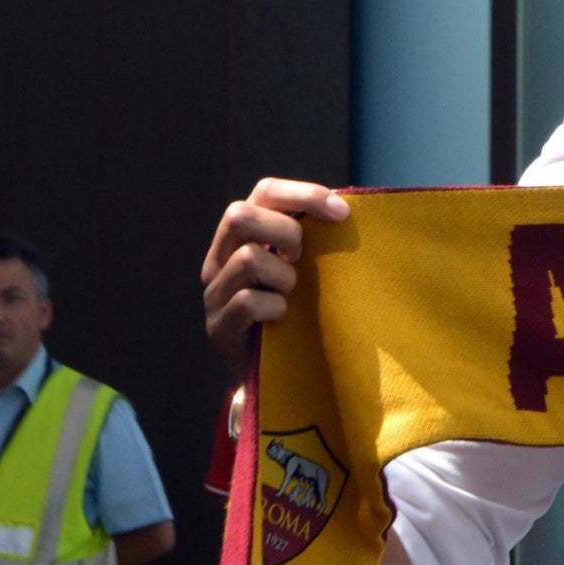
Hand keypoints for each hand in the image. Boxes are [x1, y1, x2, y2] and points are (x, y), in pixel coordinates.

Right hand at [200, 179, 349, 375]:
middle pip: (240, 214)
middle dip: (286, 232)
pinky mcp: (218, 327)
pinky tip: (283, 318)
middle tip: (302, 259)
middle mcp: (219, 258)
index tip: (342, 213)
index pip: (264, 191)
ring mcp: (214, 292)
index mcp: (242, 236)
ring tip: (291, 296)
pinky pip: (247, 301)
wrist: (277, 374)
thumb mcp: (304, 267)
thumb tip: (349, 209)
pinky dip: (274, 308)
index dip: (303, 193)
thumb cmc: (298, 311)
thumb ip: (312, 238)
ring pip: (248, 258)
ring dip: (284, 277)